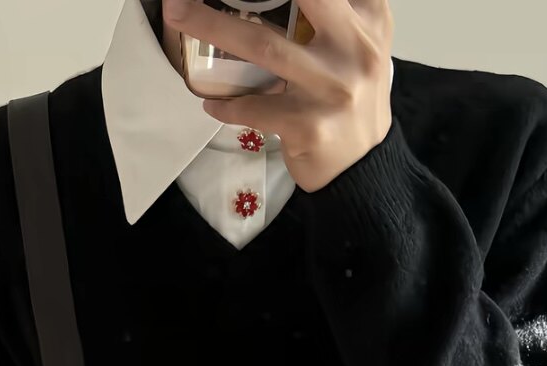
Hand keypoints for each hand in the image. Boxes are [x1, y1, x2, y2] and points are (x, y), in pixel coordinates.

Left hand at [163, 0, 392, 191]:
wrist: (363, 169)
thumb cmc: (351, 100)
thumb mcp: (356, 48)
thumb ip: (332, 15)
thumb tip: (262, 0)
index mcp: (368, 20)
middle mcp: (355, 48)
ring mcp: (331, 88)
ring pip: (263, 46)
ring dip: (211, 25)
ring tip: (177, 14)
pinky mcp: (309, 126)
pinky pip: (255, 108)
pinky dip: (227, 105)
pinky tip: (211, 102)